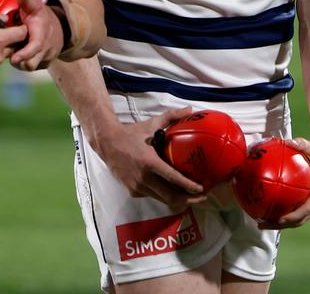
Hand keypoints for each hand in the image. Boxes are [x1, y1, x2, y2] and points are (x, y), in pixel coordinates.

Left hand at [9, 0, 62, 70]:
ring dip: (21, 63)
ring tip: (14, 52)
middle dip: (19, 62)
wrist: (60, 26)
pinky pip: (33, 67)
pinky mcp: (44, 63)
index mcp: (42, 34)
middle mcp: (46, 48)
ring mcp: (46, 57)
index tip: (13, 59)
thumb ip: (27, 2)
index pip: (35, 47)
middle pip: (32, 64)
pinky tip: (20, 54)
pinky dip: (25, 63)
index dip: (24, 54)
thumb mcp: (35, 6)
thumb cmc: (42, 16)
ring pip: (31, 67)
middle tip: (9, 54)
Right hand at [90, 107, 205, 211]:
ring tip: (190, 196)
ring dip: (177, 200)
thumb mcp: (151, 124)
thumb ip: (171, 117)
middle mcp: (143, 178)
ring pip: (162, 199)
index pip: (173, 178)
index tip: (202, 188)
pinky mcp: (132, 191)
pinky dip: (162, 195)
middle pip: (170, 196)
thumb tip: (189, 109)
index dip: (189, 186)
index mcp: (149, 162)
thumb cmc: (131, 134)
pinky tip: (170, 190)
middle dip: (188, 200)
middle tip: (201, 196)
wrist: (107, 143)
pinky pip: (152, 196)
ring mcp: (137, 187)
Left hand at [259, 137, 309, 229]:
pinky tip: (266, 211)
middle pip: (300, 220)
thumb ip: (301, 144)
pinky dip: (282, 214)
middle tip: (262, 224)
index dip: (293, 217)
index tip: (279, 220)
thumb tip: (287, 141)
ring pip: (297, 220)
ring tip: (260, 222)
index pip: (307, 210)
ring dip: (279, 224)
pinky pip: (296, 212)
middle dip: (281, 225)